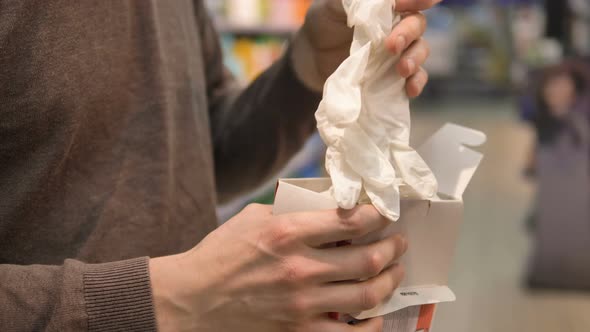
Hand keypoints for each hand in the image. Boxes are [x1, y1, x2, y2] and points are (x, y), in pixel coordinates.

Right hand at [150, 204, 406, 331]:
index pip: (352, 219)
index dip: (379, 214)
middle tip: (399, 242)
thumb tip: (329, 203)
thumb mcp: (254, 217)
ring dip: (389, 281)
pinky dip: (372, 326)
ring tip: (394, 271)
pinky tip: (376, 314)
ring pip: (367, 295)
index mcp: (288, 233)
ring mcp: (302, 305)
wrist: (192, 301)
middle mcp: (300, 269)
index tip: (386, 213)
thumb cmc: (221, 255)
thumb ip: (293, 209)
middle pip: (368, 258)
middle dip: (393, 248)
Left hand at [297, 0, 441, 96]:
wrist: (311, 56)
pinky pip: (415, 77)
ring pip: (419, 51)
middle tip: (393, 45)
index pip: (412, 0)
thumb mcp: (334, 4)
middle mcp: (399, 25)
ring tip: (402, 69)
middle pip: (417, 25)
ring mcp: (398, 52)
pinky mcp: (393, 75)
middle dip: (409, 33)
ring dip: (415, 59)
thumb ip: (355, 0)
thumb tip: (382, 0)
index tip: (426, 2)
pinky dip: (416, 82)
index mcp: (388, 6)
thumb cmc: (325, 21)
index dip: (420, 0)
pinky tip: (410, 89)